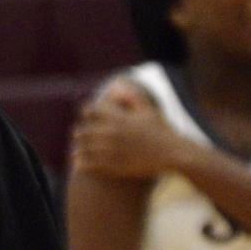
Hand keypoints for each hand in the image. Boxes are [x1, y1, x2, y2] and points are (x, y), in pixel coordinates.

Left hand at [72, 83, 186, 180]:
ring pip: (83, 148)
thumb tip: (117, 84)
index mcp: (118, 118)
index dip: (86, 112)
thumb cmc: (162, 131)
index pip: (90, 110)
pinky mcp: (114, 165)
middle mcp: (112, 133)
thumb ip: (132, 95)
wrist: (173, 154)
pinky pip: (89, 165)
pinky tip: (80, 164)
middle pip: (82, 131)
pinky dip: (82, 164)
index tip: (87, 117)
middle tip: (79, 135)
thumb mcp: (148, 109)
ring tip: (77, 151)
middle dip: (80, 133)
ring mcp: (112, 150)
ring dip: (78, 149)